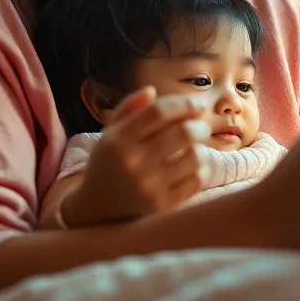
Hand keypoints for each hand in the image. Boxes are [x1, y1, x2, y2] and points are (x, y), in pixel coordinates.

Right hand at [59, 87, 209, 227]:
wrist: (97, 209)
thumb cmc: (108, 163)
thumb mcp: (109, 133)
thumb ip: (128, 108)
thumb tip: (152, 91)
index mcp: (118, 140)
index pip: (158, 112)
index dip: (184, 103)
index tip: (198, 104)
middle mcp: (132, 162)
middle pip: (183, 132)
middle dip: (199, 125)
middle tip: (201, 127)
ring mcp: (148, 186)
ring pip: (195, 156)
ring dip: (202, 147)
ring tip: (196, 147)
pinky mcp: (161, 205)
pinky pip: (196, 180)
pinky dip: (201, 169)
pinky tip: (195, 166)